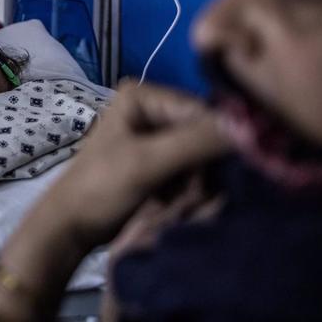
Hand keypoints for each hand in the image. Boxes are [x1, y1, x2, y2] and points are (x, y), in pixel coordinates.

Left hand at [0, 83, 229, 321]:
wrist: (70, 227)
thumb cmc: (100, 189)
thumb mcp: (147, 163)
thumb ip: (195, 142)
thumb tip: (251, 127)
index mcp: (142, 94)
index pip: (202, 112)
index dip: (221, 141)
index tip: (230, 173)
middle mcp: (151, 107)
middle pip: (204, 132)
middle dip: (207, 164)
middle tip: (198, 192)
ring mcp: (154, 135)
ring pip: (202, 154)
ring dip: (201, 180)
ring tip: (185, 199)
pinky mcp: (159, 161)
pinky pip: (193, 169)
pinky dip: (193, 187)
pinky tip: (181, 202)